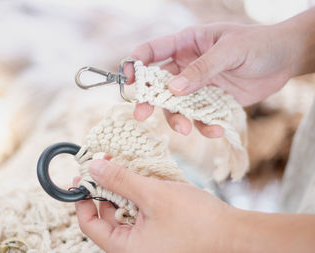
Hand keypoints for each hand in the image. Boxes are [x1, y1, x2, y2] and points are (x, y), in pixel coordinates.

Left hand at [74, 159, 235, 251]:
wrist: (234, 235)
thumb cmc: (196, 220)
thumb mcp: (152, 195)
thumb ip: (119, 181)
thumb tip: (93, 168)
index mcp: (125, 248)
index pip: (89, 223)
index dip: (82, 198)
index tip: (83, 175)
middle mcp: (133, 248)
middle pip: (106, 215)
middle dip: (106, 187)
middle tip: (108, 161)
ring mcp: (146, 242)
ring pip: (123, 212)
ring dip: (123, 189)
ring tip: (128, 168)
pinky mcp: (158, 234)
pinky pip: (140, 214)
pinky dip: (138, 196)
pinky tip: (144, 180)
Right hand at [124, 21, 309, 137]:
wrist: (285, 59)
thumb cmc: (258, 43)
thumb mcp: (229, 51)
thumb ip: (201, 69)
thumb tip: (174, 88)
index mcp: (186, 44)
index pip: (152, 51)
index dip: (135, 63)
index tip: (127, 79)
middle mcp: (186, 66)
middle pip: (158, 85)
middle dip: (148, 100)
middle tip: (141, 115)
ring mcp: (198, 86)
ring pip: (177, 106)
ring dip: (177, 119)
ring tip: (186, 129)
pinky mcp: (211, 103)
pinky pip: (200, 117)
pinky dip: (204, 126)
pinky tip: (215, 131)